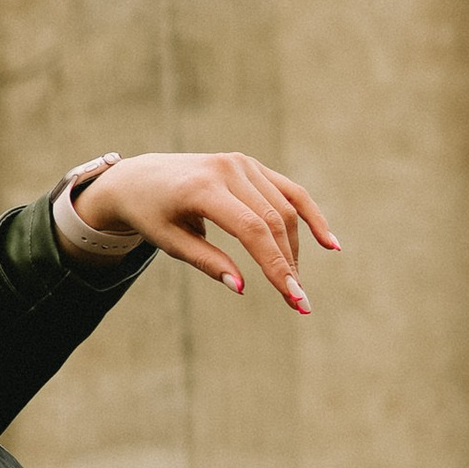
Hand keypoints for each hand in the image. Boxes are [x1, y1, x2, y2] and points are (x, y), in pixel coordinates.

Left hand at [72, 152, 338, 313]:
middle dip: (288, 265)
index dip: (275, 265)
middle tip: (298, 303)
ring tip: (296, 285)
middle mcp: (227, 169)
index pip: (251, 229)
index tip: (293, 297)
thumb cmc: (151, 214)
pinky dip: (310, 216)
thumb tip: (242, 287)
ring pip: (284, 210)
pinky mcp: (251, 166)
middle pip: (273, 221)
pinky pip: (289, 191)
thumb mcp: (169, 242)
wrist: (139, 177)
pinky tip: (329, 244)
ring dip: (296, 250)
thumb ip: (206, 262)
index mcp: (202, 187)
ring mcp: (242, 164)